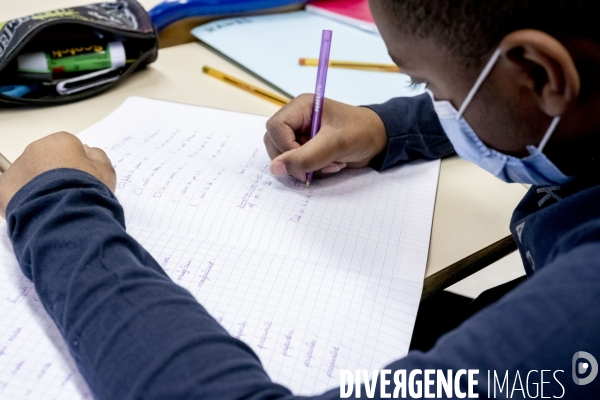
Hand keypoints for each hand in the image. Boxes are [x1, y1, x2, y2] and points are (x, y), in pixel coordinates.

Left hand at [0, 132, 115, 218]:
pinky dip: (24, 199)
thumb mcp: (106, 171)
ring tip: (54, 203)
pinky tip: (39, 209)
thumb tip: (89, 152)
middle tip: (68, 192)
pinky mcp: (4, 187)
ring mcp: (18, 167)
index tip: (81, 179)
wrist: (66, 213)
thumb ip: (98, 156)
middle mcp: (35, 149)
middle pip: (46, 159)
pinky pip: (14, 191)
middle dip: (54, 174)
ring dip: (39, 186)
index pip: (68, 148)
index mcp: (60, 141)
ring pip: (29, 175)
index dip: (76, 165)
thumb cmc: (86, 190)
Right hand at [264, 94, 387, 181]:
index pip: (275, 127)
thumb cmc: (361, 132)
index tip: (304, 160)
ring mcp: (301, 134)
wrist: (379, 140)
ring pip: (284, 156)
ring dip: (305, 166)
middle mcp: (297, 119)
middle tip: (316, 167)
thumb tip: (274, 168)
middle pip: (274, 143)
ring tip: (329, 164)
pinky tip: (330, 165)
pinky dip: (311, 169)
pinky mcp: (307, 147)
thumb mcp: (334, 144)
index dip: (285, 147)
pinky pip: (297, 163)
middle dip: (295, 160)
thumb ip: (305, 157)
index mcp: (301, 107)